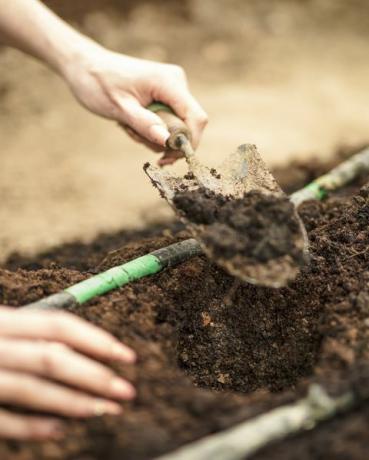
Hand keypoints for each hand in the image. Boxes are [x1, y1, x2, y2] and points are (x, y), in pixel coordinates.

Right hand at [0, 306, 135, 440]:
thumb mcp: (2, 326)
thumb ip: (30, 333)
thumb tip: (74, 349)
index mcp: (3, 320)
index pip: (58, 325)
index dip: (96, 340)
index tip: (127, 356)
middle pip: (52, 359)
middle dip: (95, 375)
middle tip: (127, 391)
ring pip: (32, 390)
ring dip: (75, 402)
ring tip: (108, 409)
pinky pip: (3, 421)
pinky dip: (32, 427)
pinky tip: (60, 429)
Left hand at [62, 49, 207, 164]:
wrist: (85, 66)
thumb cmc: (98, 83)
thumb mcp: (120, 108)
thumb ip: (145, 124)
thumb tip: (168, 142)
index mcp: (169, 82)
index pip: (196, 118)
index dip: (189, 143)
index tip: (168, 158)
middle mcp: (177, 83)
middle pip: (187, 126)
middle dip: (164, 141)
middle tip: (135, 136)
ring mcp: (173, 89)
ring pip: (176, 127)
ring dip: (153, 136)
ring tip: (128, 126)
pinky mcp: (166, 95)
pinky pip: (168, 122)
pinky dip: (152, 130)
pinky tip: (132, 123)